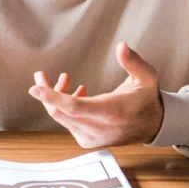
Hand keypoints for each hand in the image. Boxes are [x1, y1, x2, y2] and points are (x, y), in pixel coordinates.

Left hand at [28, 41, 163, 148]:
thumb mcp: (147, 77)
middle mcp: (100, 129)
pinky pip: (67, 123)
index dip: (54, 97)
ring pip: (61, 118)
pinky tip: (78, 93)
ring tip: (64, 79)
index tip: (35, 88)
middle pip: (61, 113)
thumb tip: (122, 46)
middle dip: (47, 93)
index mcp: (113, 112)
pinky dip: (65, 108)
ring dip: (56, 98)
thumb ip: (133, 62)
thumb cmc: (147, 98)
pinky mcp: (87, 141)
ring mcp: (92, 138)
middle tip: (40, 76)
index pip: (75, 108)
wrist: (153, 125)